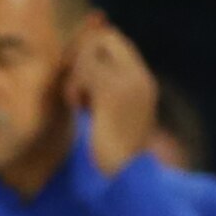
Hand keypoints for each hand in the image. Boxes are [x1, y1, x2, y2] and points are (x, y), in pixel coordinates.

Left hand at [72, 19, 161, 173]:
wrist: (123, 179)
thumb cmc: (109, 154)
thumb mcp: (103, 113)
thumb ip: (95, 84)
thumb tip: (82, 53)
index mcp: (142, 81)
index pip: (114, 41)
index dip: (89, 48)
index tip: (76, 77)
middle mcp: (140, 77)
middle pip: (104, 37)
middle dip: (81, 57)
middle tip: (75, 89)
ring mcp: (130, 82)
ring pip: (92, 50)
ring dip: (76, 76)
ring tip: (80, 104)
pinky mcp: (114, 92)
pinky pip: (84, 70)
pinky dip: (74, 88)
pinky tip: (79, 110)